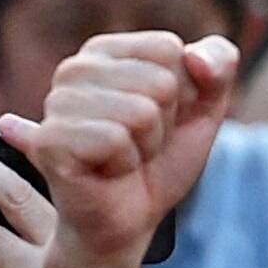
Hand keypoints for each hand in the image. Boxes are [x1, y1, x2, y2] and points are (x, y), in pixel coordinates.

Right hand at [2, 33, 238, 267]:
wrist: (133, 219)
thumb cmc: (162, 159)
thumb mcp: (206, 105)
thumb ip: (218, 62)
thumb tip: (195, 55)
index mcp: (105, 51)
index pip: (169, 48)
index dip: (184, 92)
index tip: (162, 118)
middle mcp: (73, 69)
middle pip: (160, 81)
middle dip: (165, 123)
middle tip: (142, 144)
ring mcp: (56, 104)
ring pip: (141, 111)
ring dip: (147, 145)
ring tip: (125, 158)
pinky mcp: (49, 141)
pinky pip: (116, 140)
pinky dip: (126, 163)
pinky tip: (108, 171)